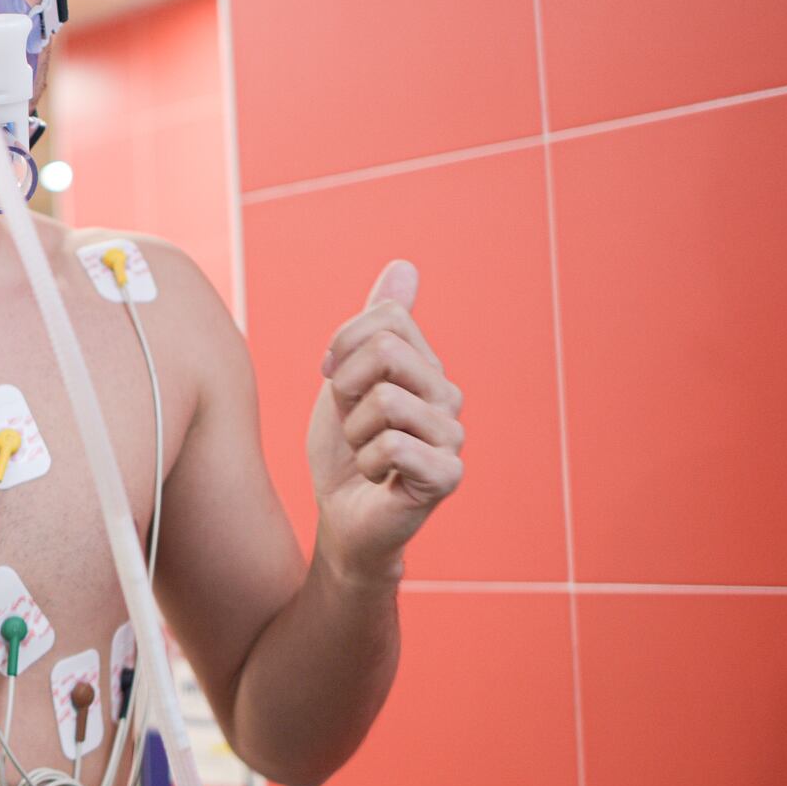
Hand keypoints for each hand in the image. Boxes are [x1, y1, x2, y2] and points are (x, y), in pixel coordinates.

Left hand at [307, 259, 464, 578]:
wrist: (342, 519)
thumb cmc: (345, 452)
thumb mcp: (346, 378)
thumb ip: (374, 324)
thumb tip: (405, 266)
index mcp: (426, 367)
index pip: (385, 318)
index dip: (342, 347)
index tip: (334, 381)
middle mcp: (448, 395)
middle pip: (385, 349)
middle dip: (345, 387)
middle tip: (350, 423)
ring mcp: (452, 435)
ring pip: (384, 399)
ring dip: (354, 432)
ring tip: (365, 453)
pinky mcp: (447, 474)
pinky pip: (392, 445)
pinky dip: (367, 463)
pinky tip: (377, 478)